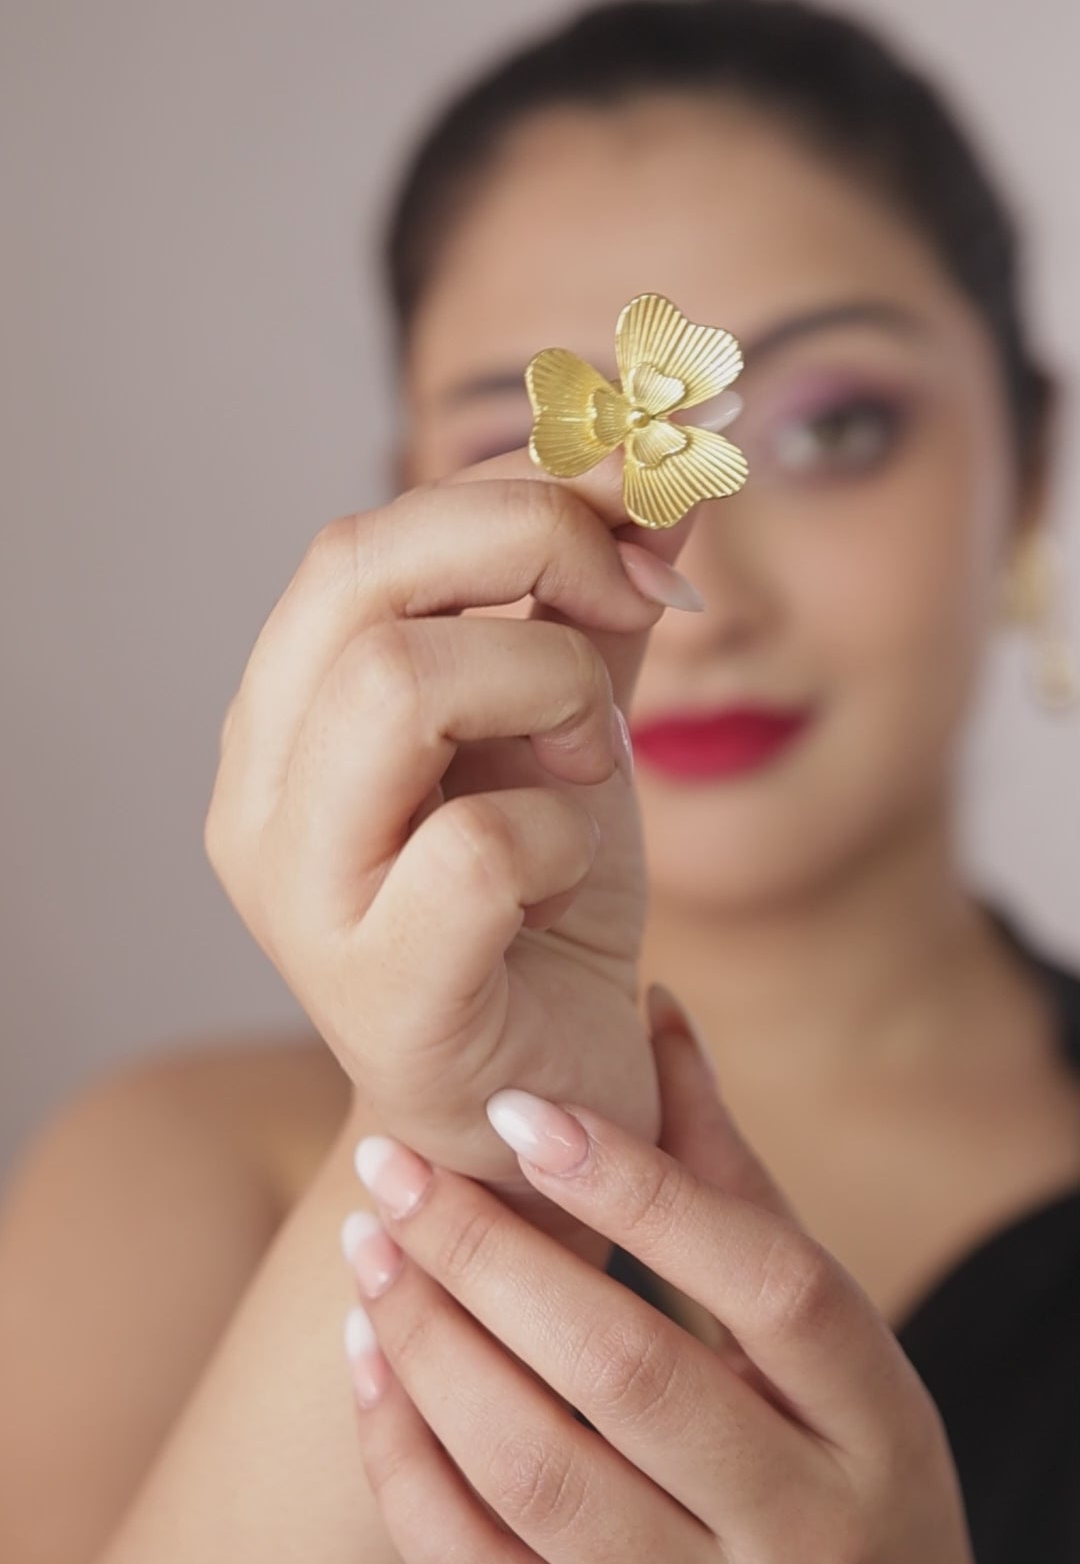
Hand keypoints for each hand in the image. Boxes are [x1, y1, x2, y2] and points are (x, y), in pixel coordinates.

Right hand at [203, 444, 702, 1199]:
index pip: (362, 538)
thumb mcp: (570, 726)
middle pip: (355, 574)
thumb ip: (595, 600)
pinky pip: (479, 845)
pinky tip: (567, 877)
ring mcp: (302, 899)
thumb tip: (661, 454)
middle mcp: (260, 796)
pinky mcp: (379, 995)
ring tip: (590, 756)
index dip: (516, 488)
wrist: (542, 1110)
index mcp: (286, 716)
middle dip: (532, 545)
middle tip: (637, 598)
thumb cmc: (538, 910)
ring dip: (547, 686)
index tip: (648, 512)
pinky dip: (564, 831)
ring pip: (395, 686)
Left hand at [340, 986, 975, 1563]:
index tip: (517, 1108)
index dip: (643, 1188)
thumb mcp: (823, 1336)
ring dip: (434, 1347)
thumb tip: (657, 1007)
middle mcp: (807, 1525)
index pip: (766, 1280)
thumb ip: (730, 1180)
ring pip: (544, 1478)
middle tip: (391, 1165)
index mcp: (875, 1419)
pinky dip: (408, 1462)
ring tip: (366, 1244)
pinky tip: (369, 1357)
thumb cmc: (836, 1452)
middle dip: (491, 1258)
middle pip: (632, 1374)